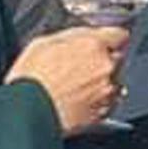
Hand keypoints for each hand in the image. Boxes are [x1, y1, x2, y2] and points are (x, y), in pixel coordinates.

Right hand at [9, 26, 132, 133]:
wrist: (27, 113)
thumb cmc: (30, 80)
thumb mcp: (43, 43)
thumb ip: (71, 37)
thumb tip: (79, 37)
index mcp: (93, 45)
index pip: (119, 35)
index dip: (110, 38)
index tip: (104, 42)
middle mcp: (105, 67)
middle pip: (117, 58)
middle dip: (103, 60)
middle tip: (81, 66)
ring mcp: (106, 91)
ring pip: (114, 81)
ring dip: (101, 81)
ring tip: (76, 87)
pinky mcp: (103, 112)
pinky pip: (108, 102)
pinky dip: (98, 100)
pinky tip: (78, 100)